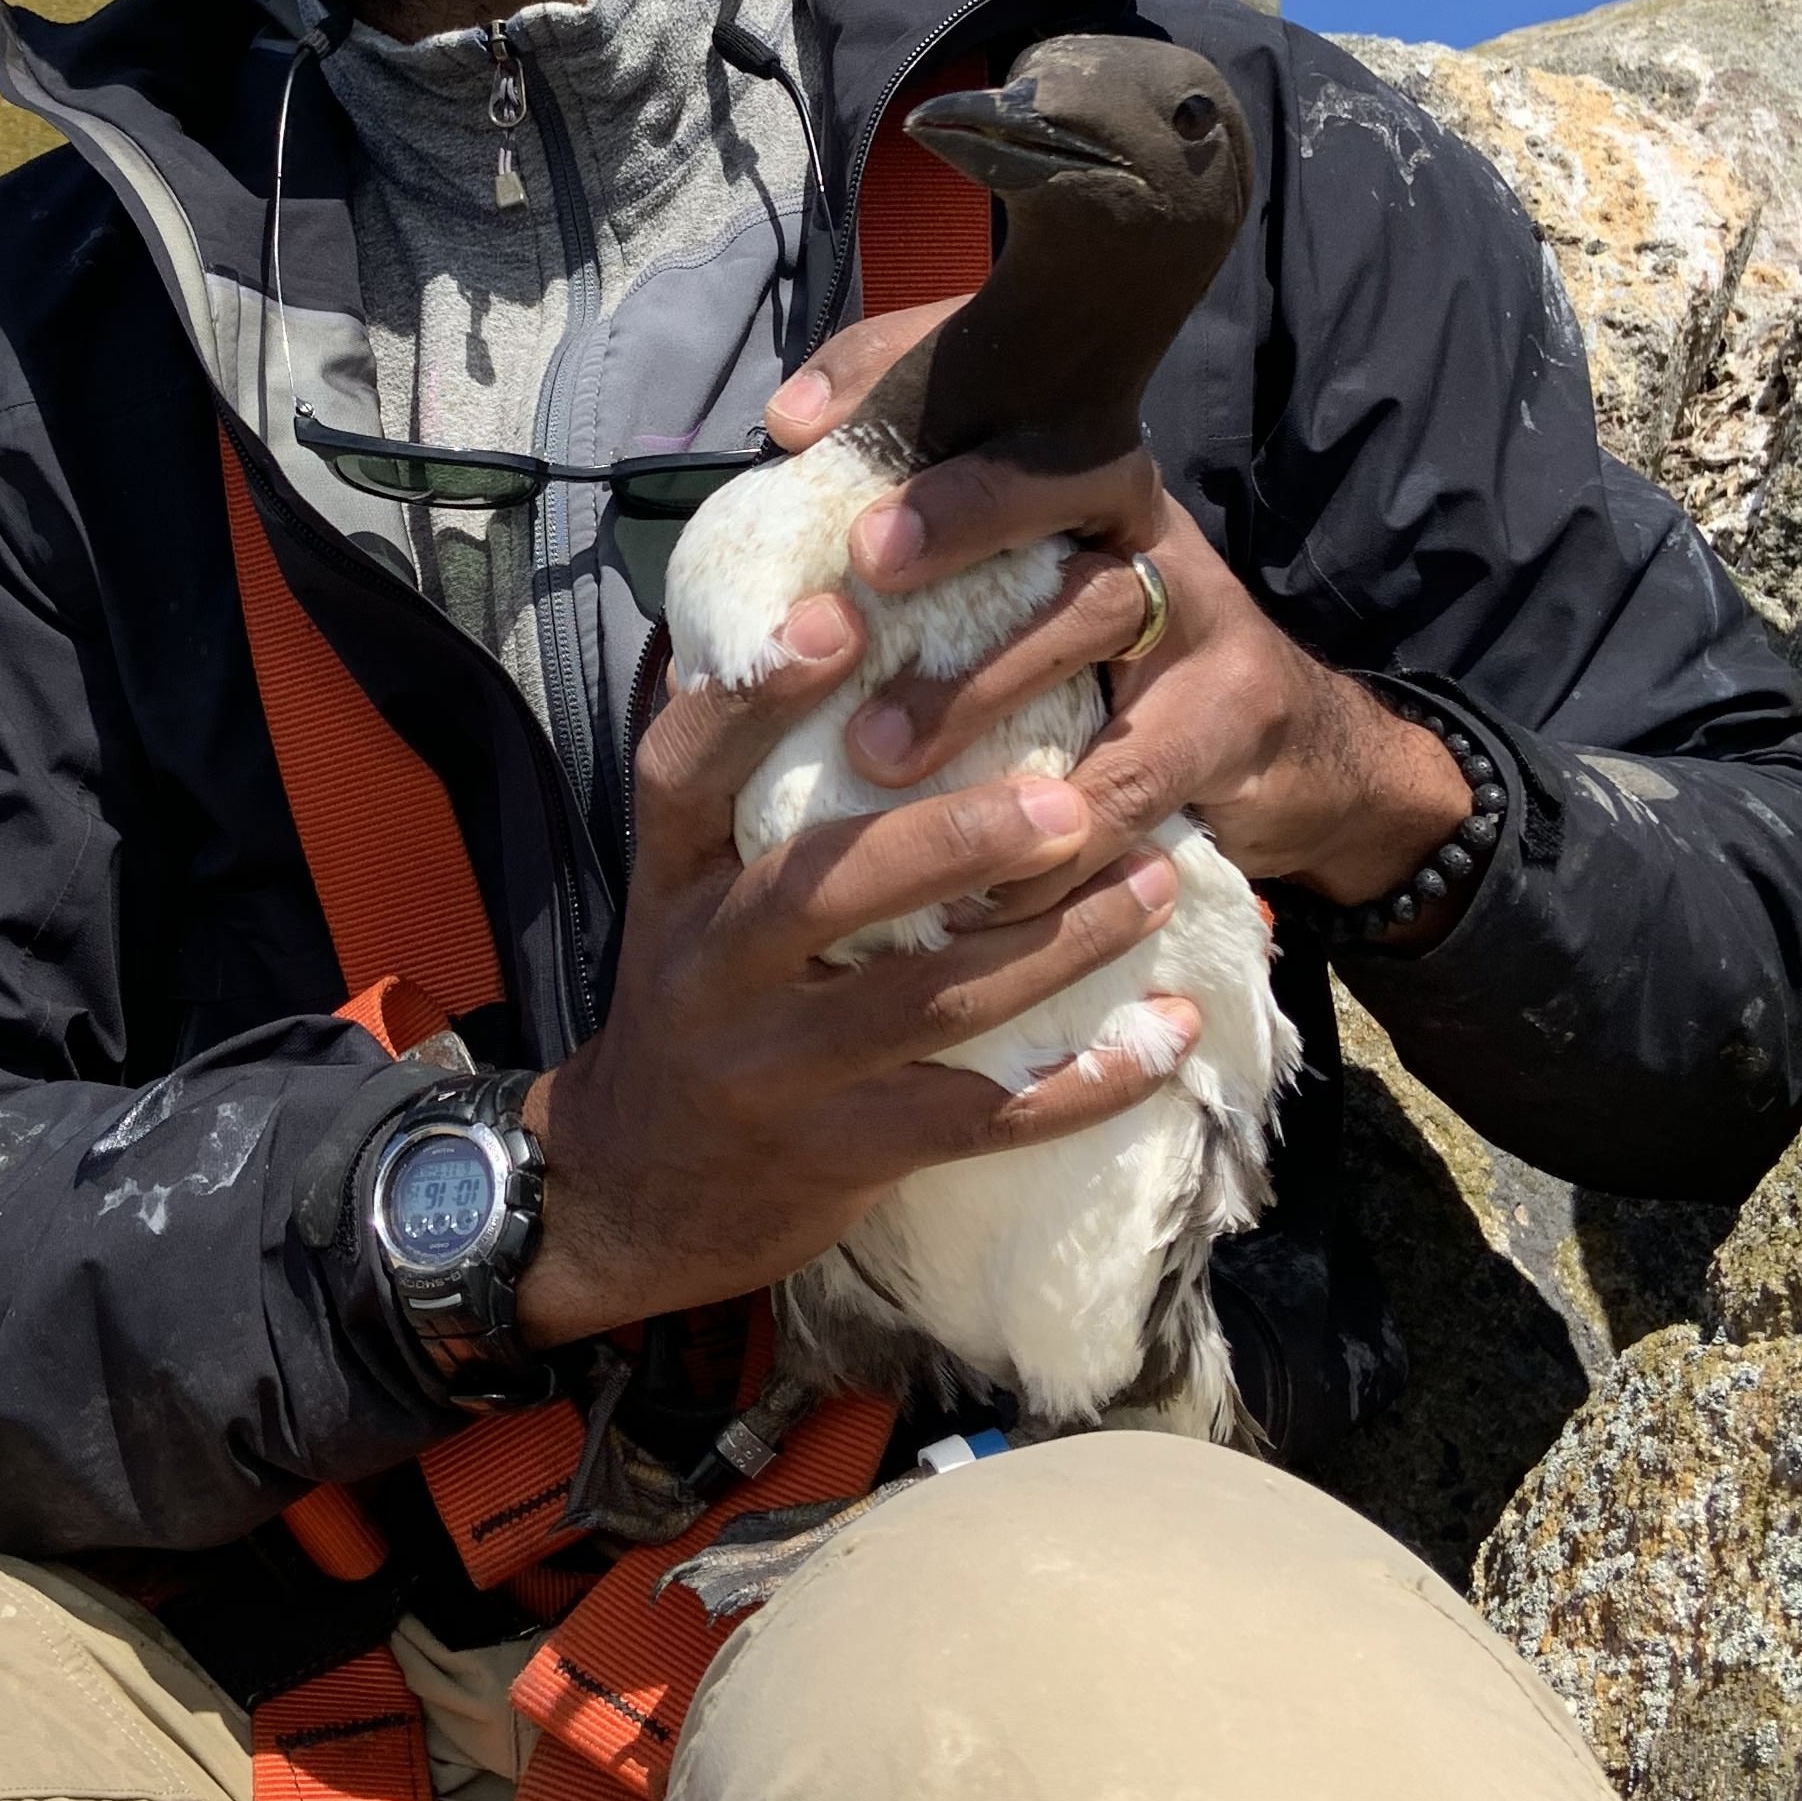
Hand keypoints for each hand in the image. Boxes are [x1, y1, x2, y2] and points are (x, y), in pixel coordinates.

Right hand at [516, 589, 1194, 1350]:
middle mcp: (712, 967)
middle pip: (826, 891)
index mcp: (672, 879)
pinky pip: (983, 1118)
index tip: (837, 618)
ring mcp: (777, 1070)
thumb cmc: (696, 1002)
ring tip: (1154, 884)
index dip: (752, 695)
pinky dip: (1085, 1079)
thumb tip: (818, 611)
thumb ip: (742, 787)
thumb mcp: (682, 892)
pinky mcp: (845, 1153)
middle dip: (956, 843)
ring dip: (1057, 946)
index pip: (686, 770)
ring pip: (931, 1004)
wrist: (636, 1189)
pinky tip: (1164, 1036)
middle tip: (1071, 805)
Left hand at [762, 310, 1473, 916]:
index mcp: (1074, 471)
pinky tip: (966, 873)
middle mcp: (1138, 525)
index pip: (1010, 401)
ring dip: (979, 684)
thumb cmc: (1085, 662)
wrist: (1278, 752)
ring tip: (875, 752)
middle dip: (963, 522)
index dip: (931, 417)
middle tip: (860, 581)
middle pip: (1063, 484)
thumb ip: (898, 509)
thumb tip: (787, 430)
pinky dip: (1044, 830)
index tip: (848, 498)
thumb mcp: (1000, 585)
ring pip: (1092, 616)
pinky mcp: (1230, 719)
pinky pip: (1131, 776)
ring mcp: (1197, 615)